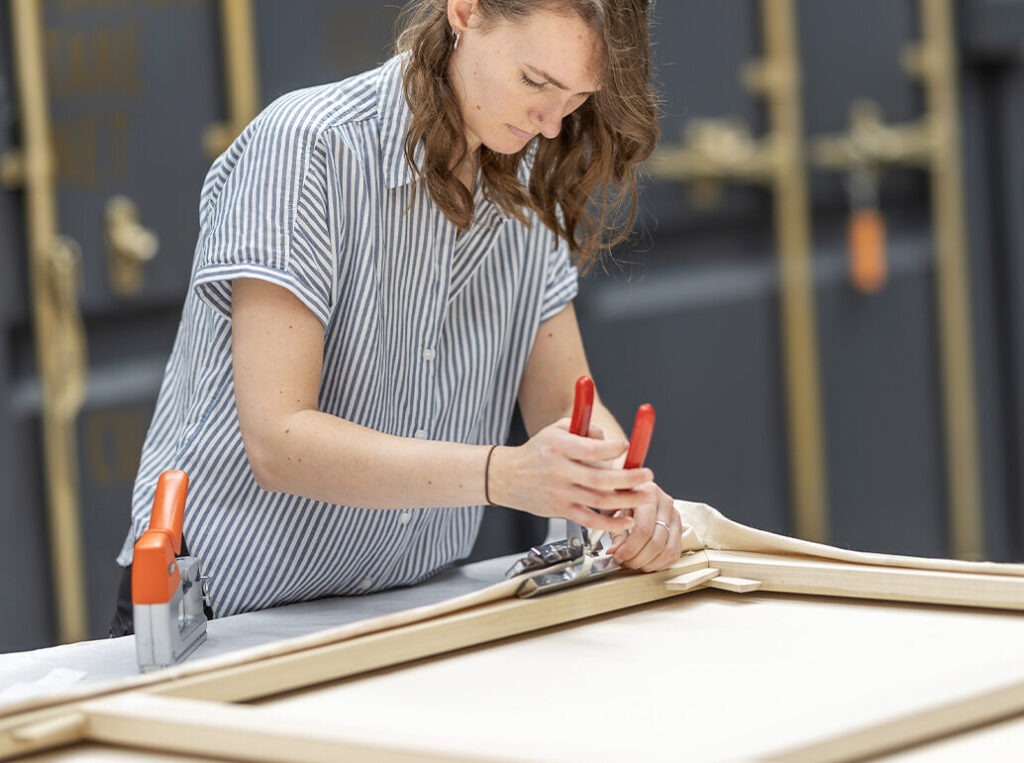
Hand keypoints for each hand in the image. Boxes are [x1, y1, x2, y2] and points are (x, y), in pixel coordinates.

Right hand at [488, 418, 647, 534]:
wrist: (506, 477)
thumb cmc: (535, 452)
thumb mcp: (555, 430)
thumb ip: (582, 428)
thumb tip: (608, 438)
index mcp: (559, 448)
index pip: (591, 449)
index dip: (613, 449)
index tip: (626, 446)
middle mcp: (560, 472)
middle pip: (600, 479)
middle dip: (629, 479)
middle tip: (648, 475)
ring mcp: (561, 494)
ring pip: (599, 501)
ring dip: (627, 501)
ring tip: (646, 496)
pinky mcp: (561, 510)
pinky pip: (589, 520)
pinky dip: (610, 524)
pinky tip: (627, 520)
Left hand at [605, 483, 681, 571]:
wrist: (633, 490)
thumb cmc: (622, 498)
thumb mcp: (613, 508)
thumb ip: (615, 529)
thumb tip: (616, 551)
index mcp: (649, 493)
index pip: (644, 529)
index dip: (630, 549)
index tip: (618, 556)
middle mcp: (666, 503)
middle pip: (657, 542)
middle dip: (639, 558)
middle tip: (625, 562)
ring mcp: (675, 516)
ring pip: (668, 550)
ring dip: (650, 564)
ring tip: (634, 563)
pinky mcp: (679, 528)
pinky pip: (675, 553)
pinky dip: (660, 564)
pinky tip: (646, 563)